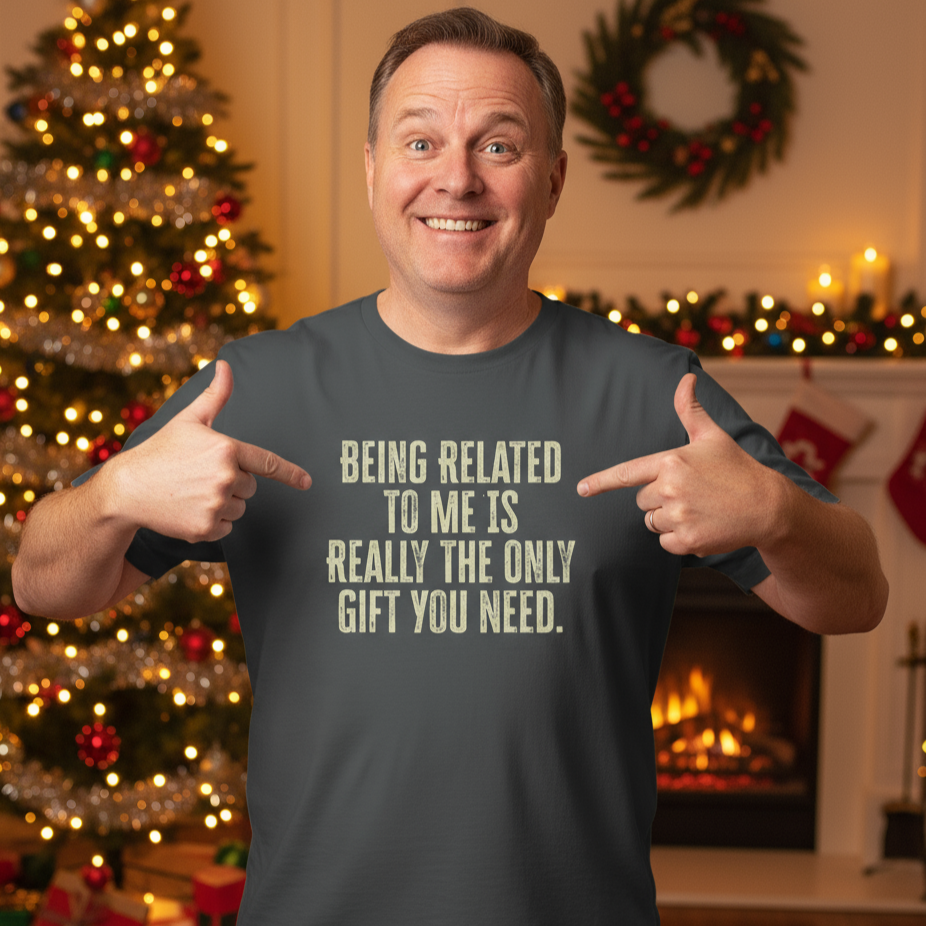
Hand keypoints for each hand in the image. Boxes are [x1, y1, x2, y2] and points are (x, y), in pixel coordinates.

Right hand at [108, 360, 310, 542]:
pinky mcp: (206, 528)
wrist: (126, 490)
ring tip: (192, 491)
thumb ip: (215, 396)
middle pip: (250, 486)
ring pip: (239, 507)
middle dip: (232, 482)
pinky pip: (227, 527)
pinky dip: (212, 522)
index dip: (290, 473)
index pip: (267, 463)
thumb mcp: (189, 421)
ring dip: (223, 502)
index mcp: (225, 449)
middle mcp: (225, 477)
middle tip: (201, 476)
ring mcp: (216, 504)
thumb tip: (226, 366)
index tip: (307, 482)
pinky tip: (189, 508)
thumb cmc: (160, 452)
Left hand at [576, 373, 780, 555]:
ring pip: (652, 521)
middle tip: (691, 493)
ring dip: (668, 518)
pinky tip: (702, 526)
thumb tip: (686, 378)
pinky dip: (679, 538)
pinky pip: (665, 542)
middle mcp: (670, 489)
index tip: (581, 489)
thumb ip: (690, 410)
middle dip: (659, 498)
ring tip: (699, 508)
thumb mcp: (713, 436)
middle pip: (642, 500)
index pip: (627, 473)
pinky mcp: (686, 540)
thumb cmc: (737, 468)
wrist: (768, 507)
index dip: (601, 481)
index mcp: (671, 462)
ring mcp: (678, 516)